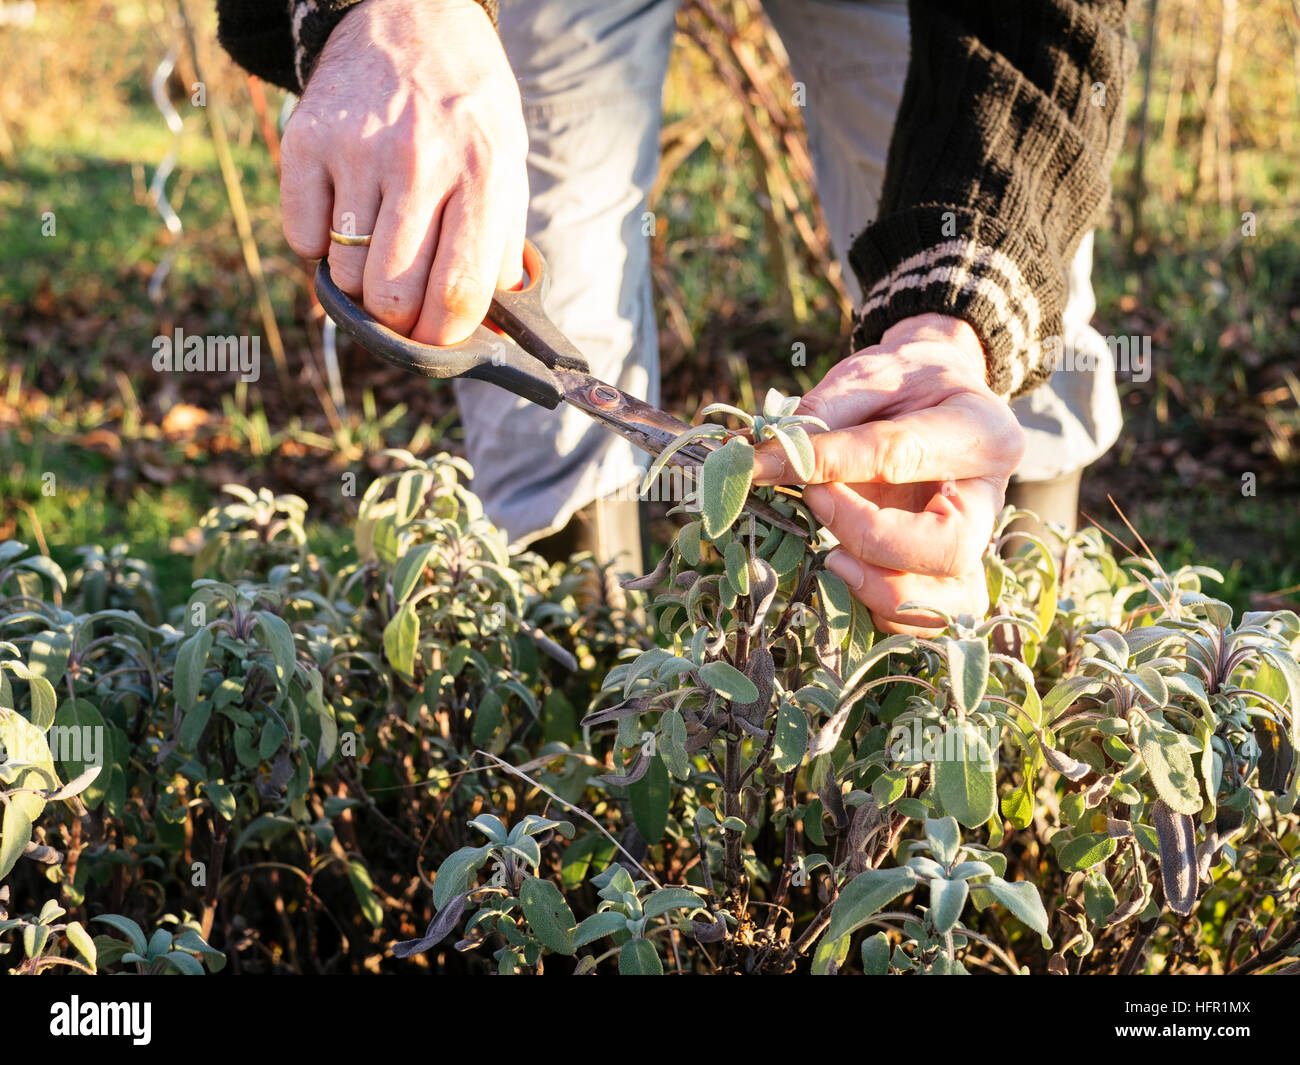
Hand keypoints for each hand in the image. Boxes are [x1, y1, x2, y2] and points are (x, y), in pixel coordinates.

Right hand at [280, 0, 527, 342]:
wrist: (410, 14)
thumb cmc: (468, 109)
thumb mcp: (507, 166)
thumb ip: (499, 248)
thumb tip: (486, 328)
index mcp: (481, 174)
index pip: (456, 292)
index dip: (441, 337)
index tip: (434, 341)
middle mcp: (419, 162)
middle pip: (393, 295)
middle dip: (398, 321)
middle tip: (402, 310)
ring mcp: (357, 149)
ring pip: (346, 275)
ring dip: (360, 282)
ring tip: (378, 248)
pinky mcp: (305, 139)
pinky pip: (301, 238)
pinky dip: (319, 246)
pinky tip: (344, 215)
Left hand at [754, 314, 1024, 635]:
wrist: (931, 396)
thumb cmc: (900, 385)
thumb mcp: (866, 376)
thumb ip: (821, 416)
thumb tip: (760, 461)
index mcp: (983, 432)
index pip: (903, 456)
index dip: (831, 463)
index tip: (770, 461)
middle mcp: (990, 499)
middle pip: (949, 549)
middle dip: (868, 538)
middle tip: (815, 501)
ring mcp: (975, 546)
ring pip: (950, 603)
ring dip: (879, 589)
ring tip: (832, 557)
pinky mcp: (948, 577)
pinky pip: (927, 621)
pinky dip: (881, 610)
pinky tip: (843, 573)